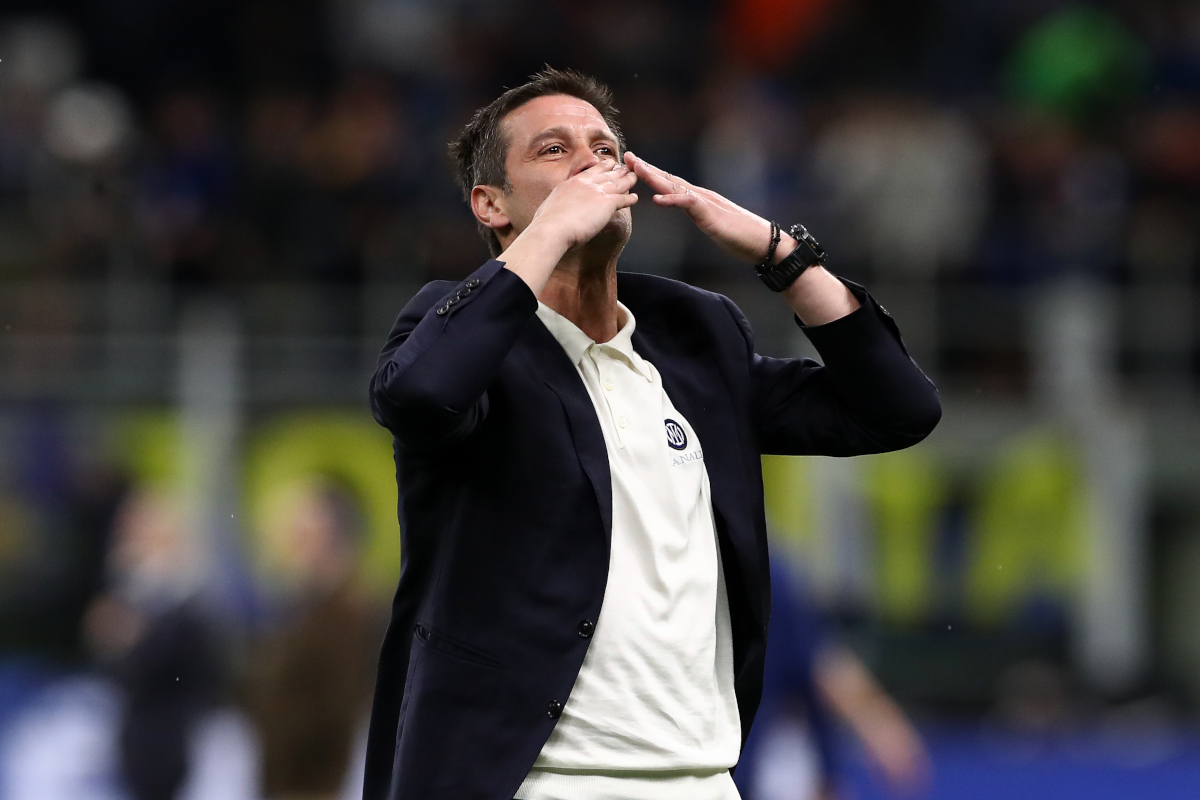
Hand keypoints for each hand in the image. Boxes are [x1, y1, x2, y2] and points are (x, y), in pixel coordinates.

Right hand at [528, 160, 638, 251]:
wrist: (552, 229)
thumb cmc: (545, 224)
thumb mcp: (547, 207)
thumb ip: (554, 205)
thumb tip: (548, 212)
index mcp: (571, 183)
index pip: (590, 172)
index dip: (601, 167)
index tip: (607, 164)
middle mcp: (585, 184)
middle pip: (606, 174)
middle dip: (617, 170)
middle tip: (624, 167)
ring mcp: (597, 192)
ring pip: (618, 183)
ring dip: (628, 180)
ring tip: (635, 177)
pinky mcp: (607, 203)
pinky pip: (623, 199)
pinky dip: (630, 199)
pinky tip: (635, 198)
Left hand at [623, 151, 780, 263]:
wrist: (763, 242)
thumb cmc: (740, 236)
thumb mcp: (711, 223)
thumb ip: (697, 213)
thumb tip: (685, 208)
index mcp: (698, 198)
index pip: (670, 183)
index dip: (651, 173)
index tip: (632, 165)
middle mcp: (700, 195)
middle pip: (669, 179)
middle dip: (647, 168)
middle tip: (627, 156)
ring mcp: (706, 203)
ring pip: (676, 187)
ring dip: (654, 177)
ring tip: (636, 169)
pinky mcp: (711, 215)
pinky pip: (689, 205)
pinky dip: (672, 201)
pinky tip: (657, 199)